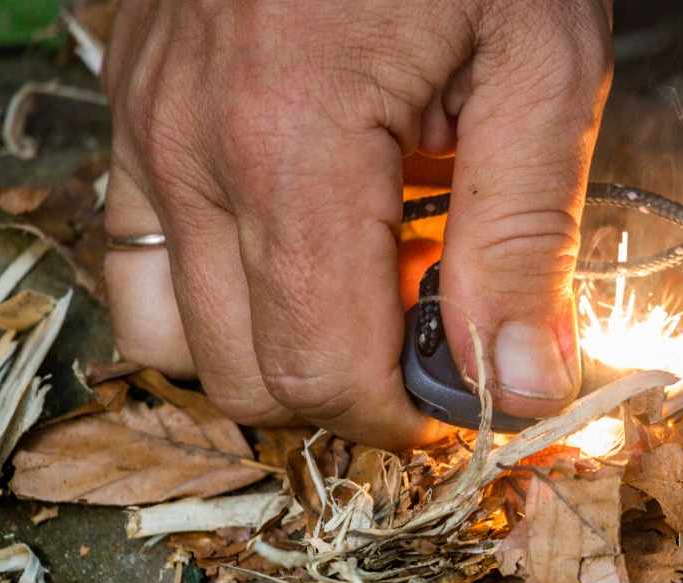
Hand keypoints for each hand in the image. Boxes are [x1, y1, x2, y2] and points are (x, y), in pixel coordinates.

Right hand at [101, 0, 611, 446]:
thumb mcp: (542, 67)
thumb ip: (527, 240)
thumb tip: (521, 387)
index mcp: (294, 145)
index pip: (321, 370)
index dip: (405, 415)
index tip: (470, 393)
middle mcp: (191, 147)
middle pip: (246, 375)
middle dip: (351, 389)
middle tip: (436, 332)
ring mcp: (148, 126)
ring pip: (179, 334)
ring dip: (281, 344)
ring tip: (370, 283)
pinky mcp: (140, 107)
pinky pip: (145, 257)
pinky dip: (223, 287)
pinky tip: (305, 236)